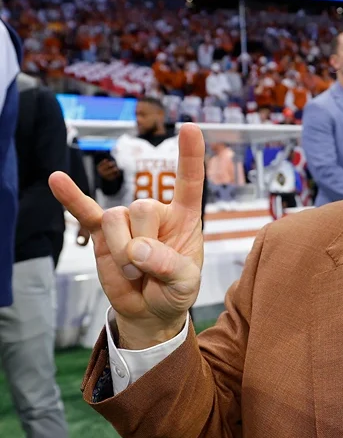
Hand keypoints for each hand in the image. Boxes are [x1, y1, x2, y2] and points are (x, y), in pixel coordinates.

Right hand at [50, 124, 205, 348]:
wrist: (149, 310)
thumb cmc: (174, 290)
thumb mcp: (185, 283)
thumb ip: (169, 266)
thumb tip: (138, 249)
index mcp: (184, 217)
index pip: (188, 181)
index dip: (190, 155)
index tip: (189, 127)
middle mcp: (155, 212)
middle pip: (142, 207)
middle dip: (144, 245)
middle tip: (150, 271)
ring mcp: (126, 221)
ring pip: (115, 219)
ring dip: (121, 252)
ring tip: (133, 272)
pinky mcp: (101, 233)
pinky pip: (84, 212)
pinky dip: (71, 198)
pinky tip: (57, 179)